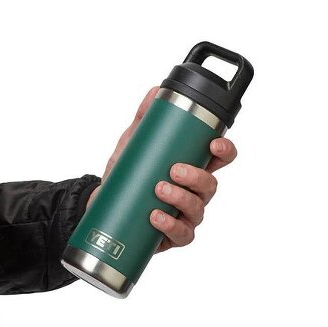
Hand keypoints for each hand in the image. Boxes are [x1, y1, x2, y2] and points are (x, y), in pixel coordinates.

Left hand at [89, 86, 237, 251]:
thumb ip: (144, 119)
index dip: (225, 149)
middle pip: (212, 184)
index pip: (220, 157)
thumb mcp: (133, 145)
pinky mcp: (173, 235)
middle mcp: (194, 192)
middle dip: (197, 176)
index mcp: (192, 166)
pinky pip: (182, 234)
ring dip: (181, 198)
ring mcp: (186, 214)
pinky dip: (170, 226)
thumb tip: (154, 91)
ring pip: (198, 209)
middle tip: (174, 169)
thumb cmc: (127, 175)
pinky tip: (156, 218)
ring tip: (160, 189)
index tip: (214, 142)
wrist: (102, 206)